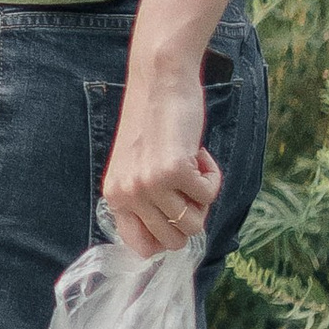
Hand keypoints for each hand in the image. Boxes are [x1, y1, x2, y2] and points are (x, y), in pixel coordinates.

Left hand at [100, 49, 221, 255]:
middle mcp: (128, 195)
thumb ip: (146, 201)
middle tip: (186, 185)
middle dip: (190, 217)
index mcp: (115, 196)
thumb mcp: (137, 168)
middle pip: (173, 241)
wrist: (160, 81)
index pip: (141, 247)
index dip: (167, 235)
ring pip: (193, 224)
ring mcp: (149, 184)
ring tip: (190, 166)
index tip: (178, 213)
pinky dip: (212, 176)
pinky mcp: (174, 171)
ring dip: (202, 197)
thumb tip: (175, 236)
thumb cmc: (154, 123)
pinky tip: (197, 151)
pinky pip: (208, 195)